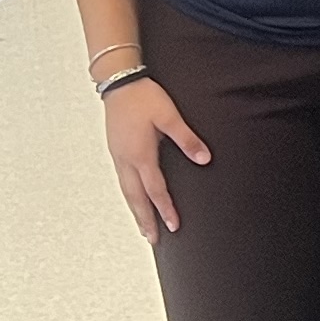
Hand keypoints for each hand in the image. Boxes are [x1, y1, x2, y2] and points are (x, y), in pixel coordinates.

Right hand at [103, 78, 209, 240]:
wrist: (119, 82)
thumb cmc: (143, 97)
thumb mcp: (169, 116)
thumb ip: (187, 139)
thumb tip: (204, 158)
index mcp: (140, 154)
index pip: (155, 189)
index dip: (165, 209)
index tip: (173, 226)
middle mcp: (126, 159)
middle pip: (135, 197)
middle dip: (145, 219)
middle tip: (152, 239)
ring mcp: (118, 156)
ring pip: (126, 190)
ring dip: (135, 210)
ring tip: (143, 226)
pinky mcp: (115, 150)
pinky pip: (122, 180)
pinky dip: (129, 194)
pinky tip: (134, 198)